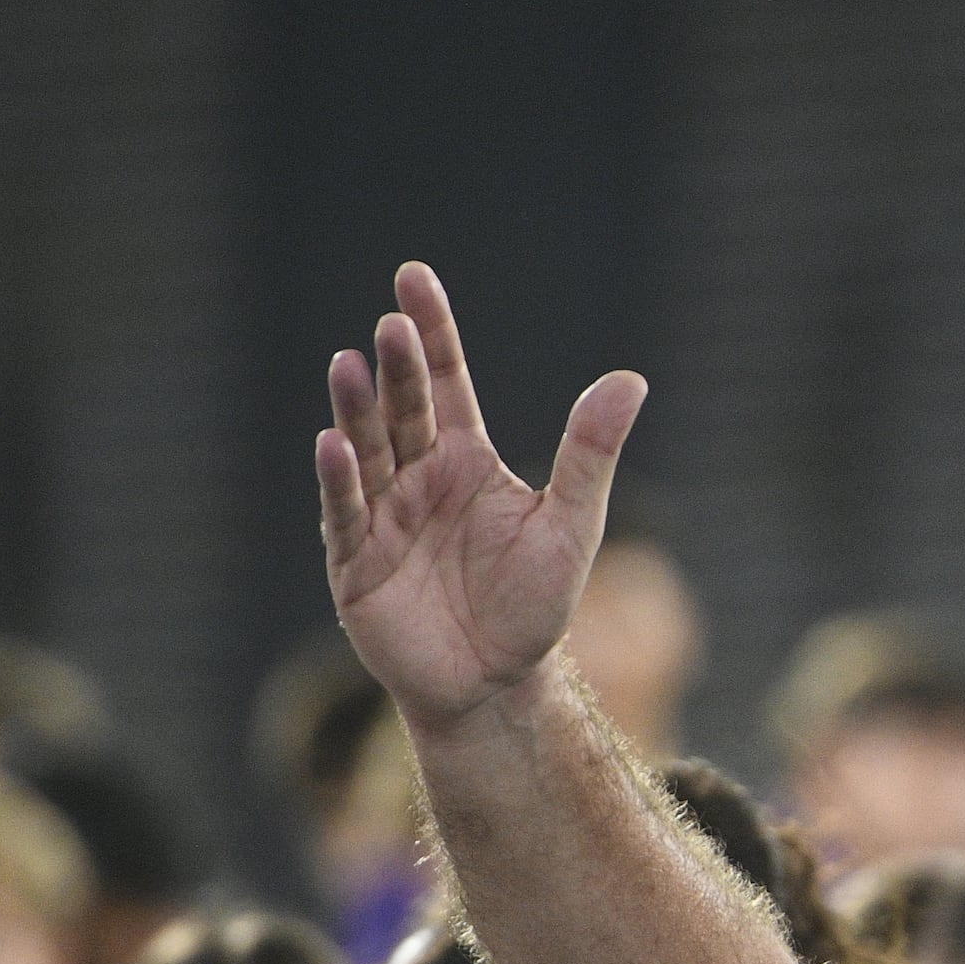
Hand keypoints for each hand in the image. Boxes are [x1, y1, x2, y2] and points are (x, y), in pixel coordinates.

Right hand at [318, 262, 647, 733]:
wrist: (497, 685)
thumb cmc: (533, 605)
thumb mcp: (572, 524)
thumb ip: (590, 453)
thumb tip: (631, 381)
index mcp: (466, 460)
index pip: (444, 382)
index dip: (430, 332)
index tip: (412, 278)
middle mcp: (418, 479)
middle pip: (403, 410)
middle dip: (395, 369)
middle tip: (388, 325)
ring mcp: (382, 518)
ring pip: (368, 452)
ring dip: (356, 411)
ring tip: (348, 363)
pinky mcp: (356, 565)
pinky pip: (346, 515)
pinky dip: (341, 482)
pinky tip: (333, 444)